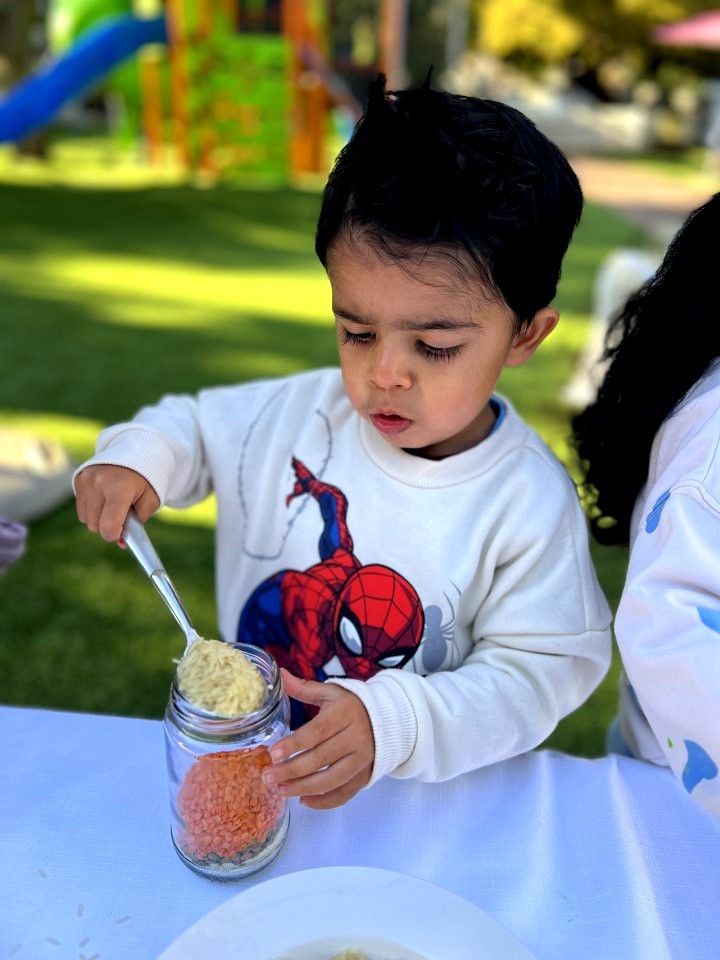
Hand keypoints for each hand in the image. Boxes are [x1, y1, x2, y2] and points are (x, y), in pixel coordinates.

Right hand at [75, 464, 159, 544]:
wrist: (135, 452)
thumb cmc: (145, 481)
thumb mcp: (150, 501)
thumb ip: (137, 523)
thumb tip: (121, 543)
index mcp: (120, 488)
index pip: (109, 526)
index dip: (114, 535)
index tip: (121, 533)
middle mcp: (99, 483)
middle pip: (95, 526)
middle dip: (108, 526)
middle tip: (121, 516)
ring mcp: (86, 481)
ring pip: (86, 519)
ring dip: (99, 519)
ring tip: (113, 505)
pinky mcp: (79, 479)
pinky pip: (81, 509)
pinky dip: (91, 510)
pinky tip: (104, 499)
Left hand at [266, 669, 374, 809]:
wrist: (389, 719)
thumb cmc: (352, 704)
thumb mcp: (331, 692)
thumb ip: (304, 688)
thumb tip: (279, 674)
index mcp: (346, 713)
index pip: (318, 731)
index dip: (295, 744)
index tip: (273, 753)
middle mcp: (356, 738)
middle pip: (322, 758)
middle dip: (292, 770)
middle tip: (268, 777)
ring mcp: (362, 760)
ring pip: (332, 780)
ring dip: (304, 788)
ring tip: (281, 790)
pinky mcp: (365, 776)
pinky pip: (344, 794)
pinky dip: (324, 802)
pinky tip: (303, 801)